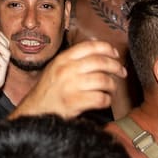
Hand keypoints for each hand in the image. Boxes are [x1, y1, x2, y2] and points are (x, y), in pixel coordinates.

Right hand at [9, 40, 125, 119]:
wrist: (35, 110)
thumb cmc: (48, 90)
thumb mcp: (56, 67)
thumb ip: (73, 58)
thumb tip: (98, 49)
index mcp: (63, 59)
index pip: (90, 46)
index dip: (107, 48)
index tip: (115, 54)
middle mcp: (67, 70)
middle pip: (100, 62)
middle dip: (116, 67)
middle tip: (122, 72)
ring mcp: (70, 86)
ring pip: (103, 80)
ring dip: (112, 86)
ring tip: (111, 89)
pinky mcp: (75, 102)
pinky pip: (100, 98)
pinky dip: (106, 100)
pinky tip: (103, 100)